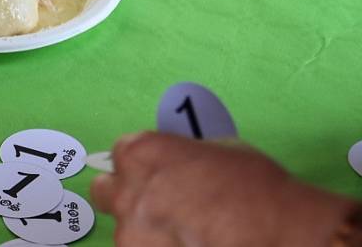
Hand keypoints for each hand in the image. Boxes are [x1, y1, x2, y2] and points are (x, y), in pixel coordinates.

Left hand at [91, 132, 354, 246]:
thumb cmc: (256, 187)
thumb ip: (178, 155)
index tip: (156, 178)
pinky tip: (184, 246)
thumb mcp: (214, 149)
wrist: (281, 233)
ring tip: (182, 235)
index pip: (121, 154)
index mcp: (141, 153)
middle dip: (127, 198)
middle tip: (158, 209)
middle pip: (106, 192)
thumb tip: (171, 163)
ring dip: (144, 232)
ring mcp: (132, 233)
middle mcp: (127, 190)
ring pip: (124, 231)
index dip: (141, 167)